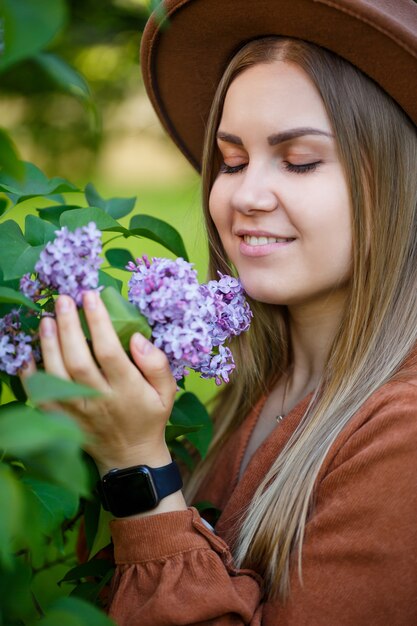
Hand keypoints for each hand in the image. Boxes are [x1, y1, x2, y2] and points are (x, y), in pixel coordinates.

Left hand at [22, 290, 176, 475]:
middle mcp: (99, 400)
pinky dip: (31, 375)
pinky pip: (42, 396)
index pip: (109, 351)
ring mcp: (77, 412)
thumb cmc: (149, 416)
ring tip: (47, 319)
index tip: (91, 296)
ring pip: (57, 375)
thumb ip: (157, 364)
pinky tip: (29, 353)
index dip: (98, 322)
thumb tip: (136, 338)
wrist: (129, 457)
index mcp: (127, 390)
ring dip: (49, 345)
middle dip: (69, 327)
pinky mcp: (62, 419)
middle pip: (78, 360)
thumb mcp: (166, 392)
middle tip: (63, 300)